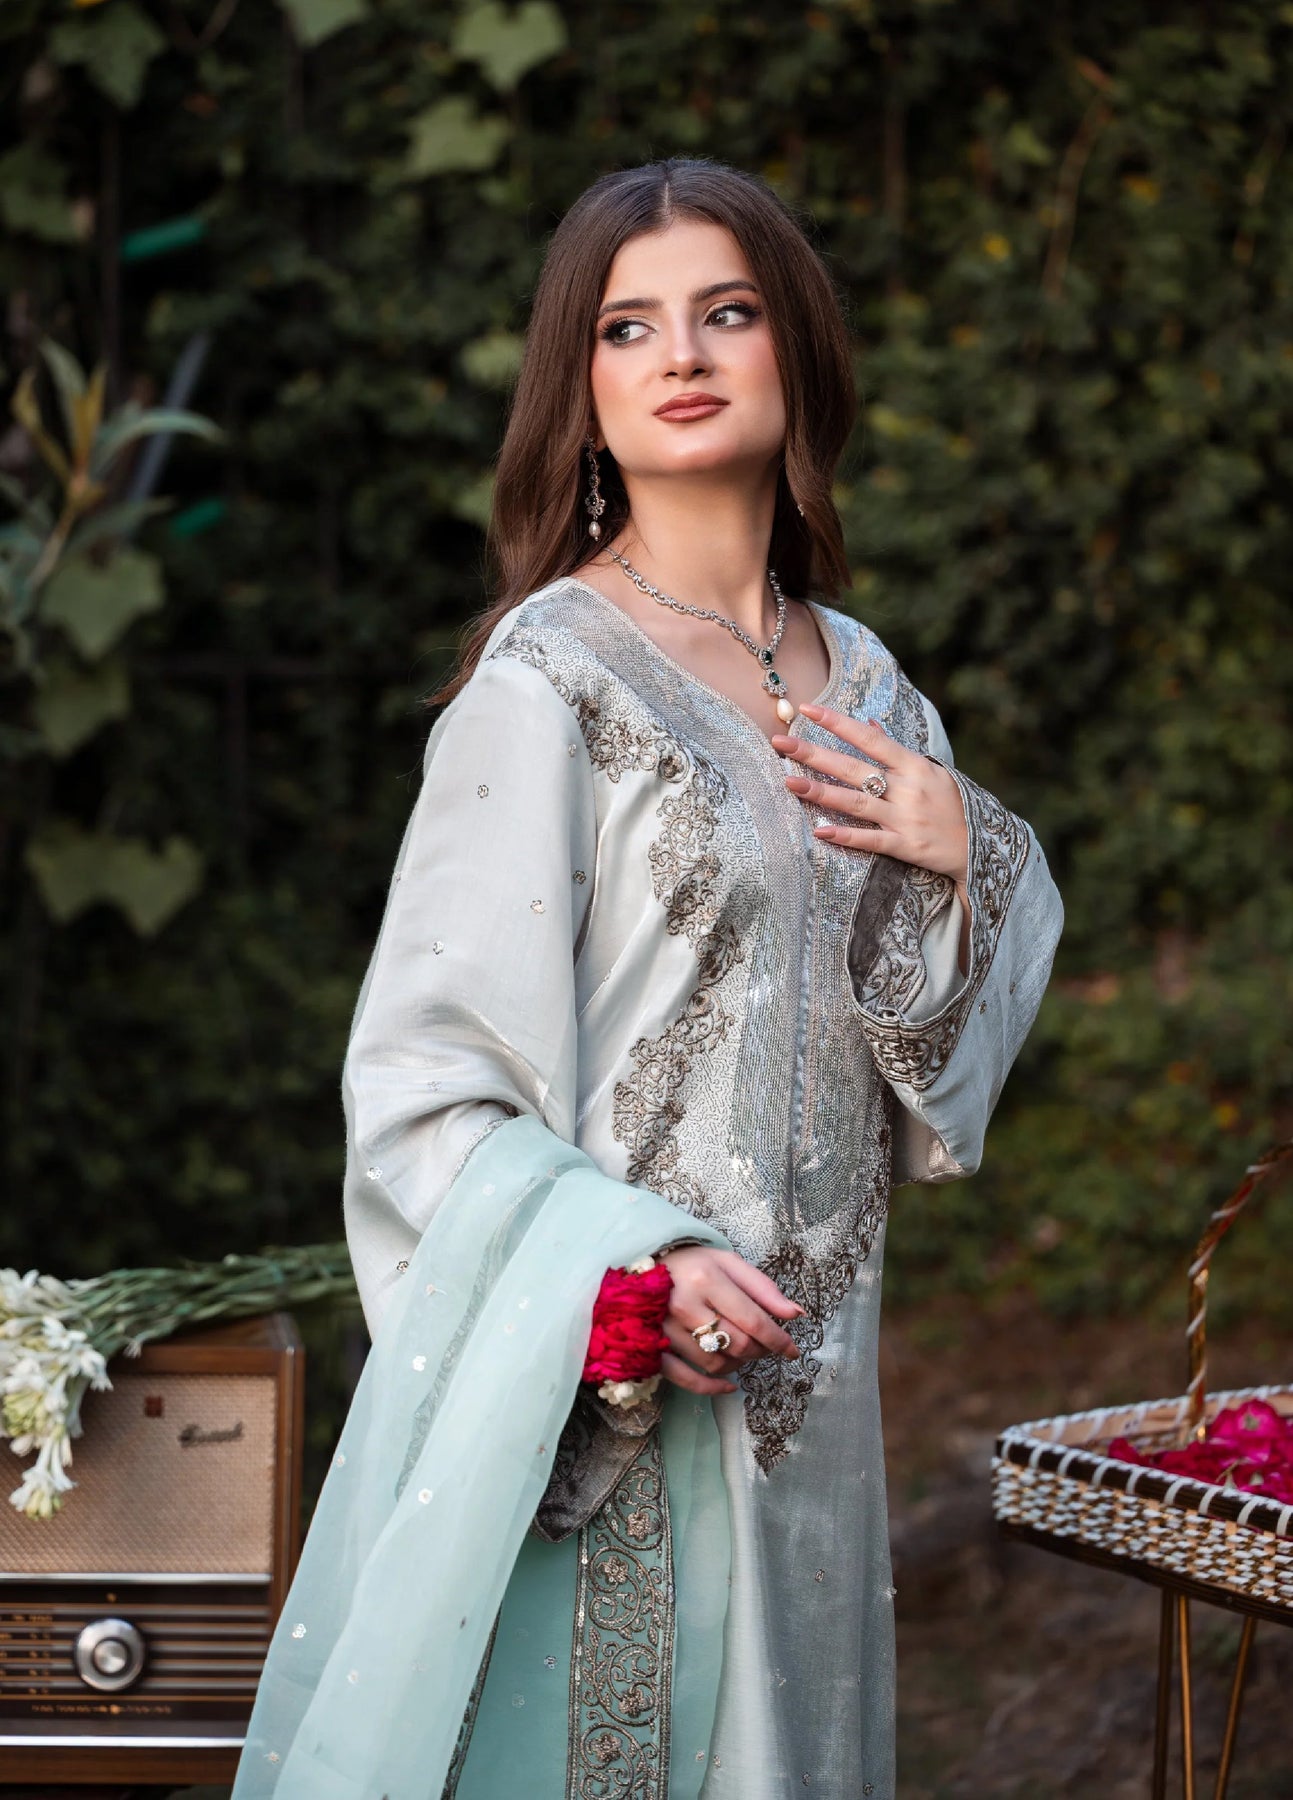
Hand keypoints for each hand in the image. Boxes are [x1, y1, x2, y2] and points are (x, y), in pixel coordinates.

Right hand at [658, 1246, 803, 1395]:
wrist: (641, 1266)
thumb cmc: (690, 1263)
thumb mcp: (727, 1263)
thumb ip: (762, 1288)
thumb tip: (795, 1314)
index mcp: (706, 1279)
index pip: (753, 1319)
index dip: (778, 1339)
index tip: (792, 1351)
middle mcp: (684, 1305)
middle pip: (737, 1344)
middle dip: (760, 1350)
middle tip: (765, 1346)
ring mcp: (665, 1330)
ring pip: (716, 1363)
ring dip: (738, 1364)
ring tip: (742, 1352)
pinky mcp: (653, 1348)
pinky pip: (685, 1379)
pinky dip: (711, 1388)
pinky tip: (729, 1386)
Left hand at [772, 704, 968, 884]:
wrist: (980, 845)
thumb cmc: (951, 803)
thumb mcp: (930, 769)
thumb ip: (896, 748)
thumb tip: (869, 721)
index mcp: (913, 765)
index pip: (869, 738)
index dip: (838, 722)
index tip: (807, 708)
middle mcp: (906, 788)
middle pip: (852, 767)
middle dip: (814, 753)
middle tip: (779, 742)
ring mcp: (904, 818)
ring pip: (855, 802)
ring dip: (820, 792)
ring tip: (788, 782)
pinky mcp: (904, 846)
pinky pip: (870, 840)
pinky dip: (846, 836)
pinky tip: (819, 831)